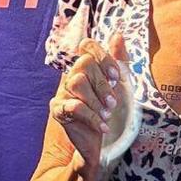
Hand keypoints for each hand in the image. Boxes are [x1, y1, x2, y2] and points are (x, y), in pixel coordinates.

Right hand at [49, 29, 130, 163]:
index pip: (88, 47)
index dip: (103, 57)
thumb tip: (117, 35)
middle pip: (84, 64)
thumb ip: (120, 61)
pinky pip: (73, 106)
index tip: (117, 78)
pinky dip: (92, 117)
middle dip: (103, 84)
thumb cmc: (110, 113)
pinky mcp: (58, 110)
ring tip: (107, 115)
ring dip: (96, 100)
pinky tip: (103, 127)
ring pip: (76, 82)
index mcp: (88, 69)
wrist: (100, 146)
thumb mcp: (122, 87)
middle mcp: (73, 76)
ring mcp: (64, 92)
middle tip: (113, 103)